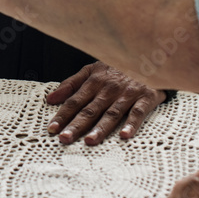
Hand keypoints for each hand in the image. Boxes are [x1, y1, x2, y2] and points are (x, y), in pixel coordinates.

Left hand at [46, 61, 165, 144]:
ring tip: (90, 140)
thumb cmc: (116, 67)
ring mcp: (127, 93)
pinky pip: (138, 112)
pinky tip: (124, 135)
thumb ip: (71, 84)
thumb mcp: (92, 70)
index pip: (75, 101)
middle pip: (90, 109)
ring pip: (112, 113)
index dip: (63, 115)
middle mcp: (109, 88)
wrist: (147, 57)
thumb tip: (50, 99)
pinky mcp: (146, 97)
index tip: (52, 128)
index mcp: (94, 81)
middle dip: (76, 125)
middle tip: (65, 138)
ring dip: (100, 127)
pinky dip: (131, 123)